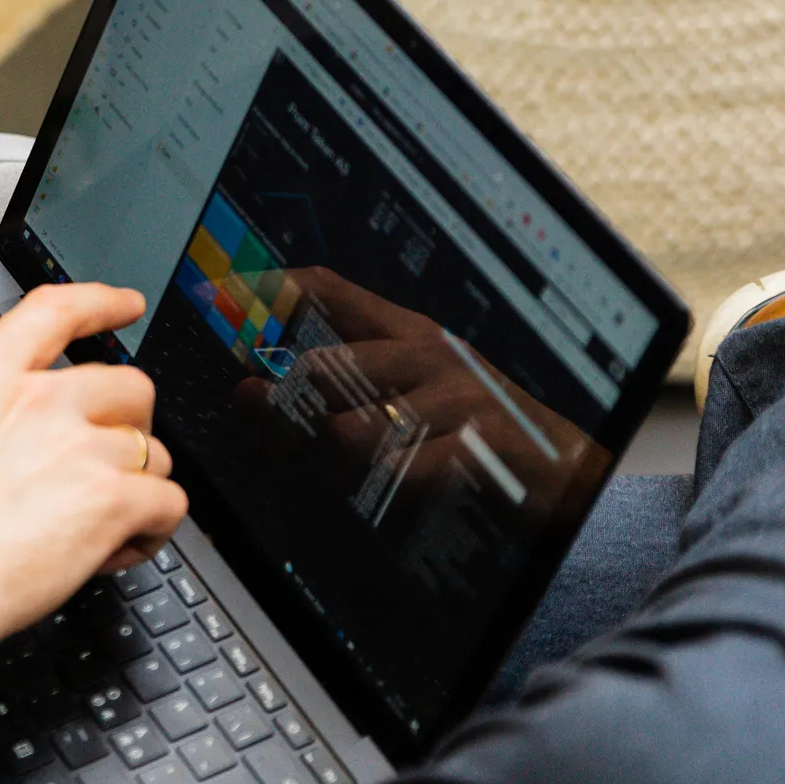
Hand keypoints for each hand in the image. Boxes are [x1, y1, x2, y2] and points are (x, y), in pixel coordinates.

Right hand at [0, 284, 187, 655]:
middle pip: (131, 387)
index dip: (100, 303)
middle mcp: (41, 399)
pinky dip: (151, 532)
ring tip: (93, 528)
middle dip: (128, 430)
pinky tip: (113, 550)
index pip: (57, 311)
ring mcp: (81, 446)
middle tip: (99, 472)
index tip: (126, 305)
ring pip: (153, 453)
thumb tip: (4, 398)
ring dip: (136, 490)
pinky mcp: (113, 498)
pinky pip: (169, 503)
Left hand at [234, 268, 600, 526]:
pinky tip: (381, 495)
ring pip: (351, 430)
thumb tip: (247, 394)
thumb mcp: (407, 393)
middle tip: (264, 436)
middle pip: (322, 368)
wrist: (567, 466)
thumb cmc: (471, 430)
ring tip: (330, 474)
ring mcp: (455, 399)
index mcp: (407, 331)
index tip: (217, 292)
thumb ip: (333, 392)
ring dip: (324, 463)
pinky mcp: (478, 447)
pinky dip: (375, 492)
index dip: (268, 288)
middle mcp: (427, 354)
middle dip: (279, 412)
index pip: (329, 290)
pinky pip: (398, 474)